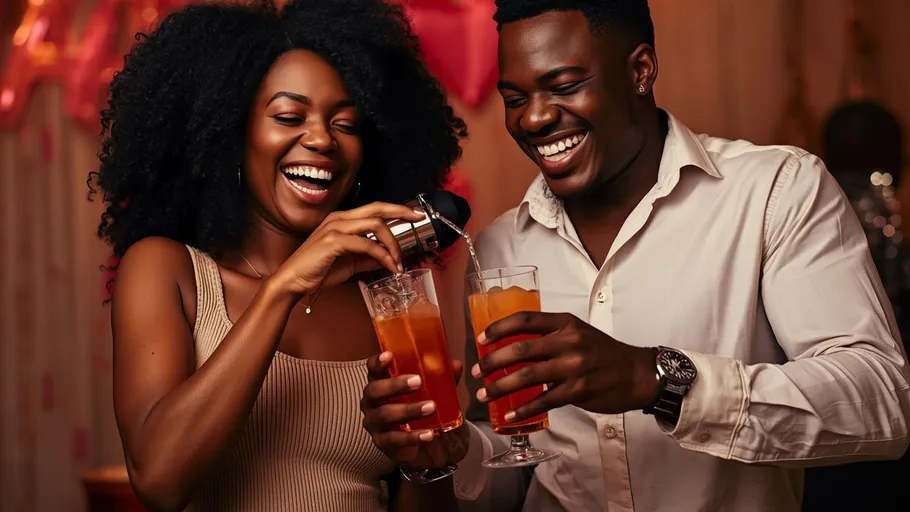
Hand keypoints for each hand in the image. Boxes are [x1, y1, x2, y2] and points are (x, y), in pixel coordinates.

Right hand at [271, 202, 423, 296]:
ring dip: (392, 243)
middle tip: (417, 219)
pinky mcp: (333, 241)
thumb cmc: (317, 270)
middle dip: (401, 212)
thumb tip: (387, 258)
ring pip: (375, 224)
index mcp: (342, 220)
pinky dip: (382, 255)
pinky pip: (367, 244)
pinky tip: (388, 266)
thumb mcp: (349, 263)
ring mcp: (335, 228)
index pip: (374, 209)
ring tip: (398, 261)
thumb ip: (368, 257)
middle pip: (377, 208)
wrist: (293, 282)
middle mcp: (339, 219)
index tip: (414, 215)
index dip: (396, 209)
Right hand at [361, 352, 469, 470]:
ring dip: (408, 410)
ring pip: (384, 415)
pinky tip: (429, 434)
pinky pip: (394, 439)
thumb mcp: (438, 393)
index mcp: (382, 382)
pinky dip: (413, 436)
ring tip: (431, 407)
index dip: (377, 362)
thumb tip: (455, 364)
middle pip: (373, 390)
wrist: (433, 447)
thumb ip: (444, 379)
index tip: (390, 356)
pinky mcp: (382, 443)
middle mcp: (372, 402)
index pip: (373, 369)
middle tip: (418, 381)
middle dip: (394, 385)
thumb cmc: (426, 411)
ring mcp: (374, 423)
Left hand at [471, 312, 660, 421]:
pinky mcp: (579, 391)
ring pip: (527, 376)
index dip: (499, 328)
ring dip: (500, 387)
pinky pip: (544, 401)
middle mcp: (568, 341)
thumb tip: (515, 347)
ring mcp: (574, 367)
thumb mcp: (579, 333)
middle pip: (520, 349)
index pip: (524, 319)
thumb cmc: (604, 354)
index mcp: (565, 323)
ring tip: (484, 394)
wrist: (638, 373)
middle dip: (492, 361)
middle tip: (477, 371)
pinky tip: (509, 416)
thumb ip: (550, 336)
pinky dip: (523, 410)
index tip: (481, 338)